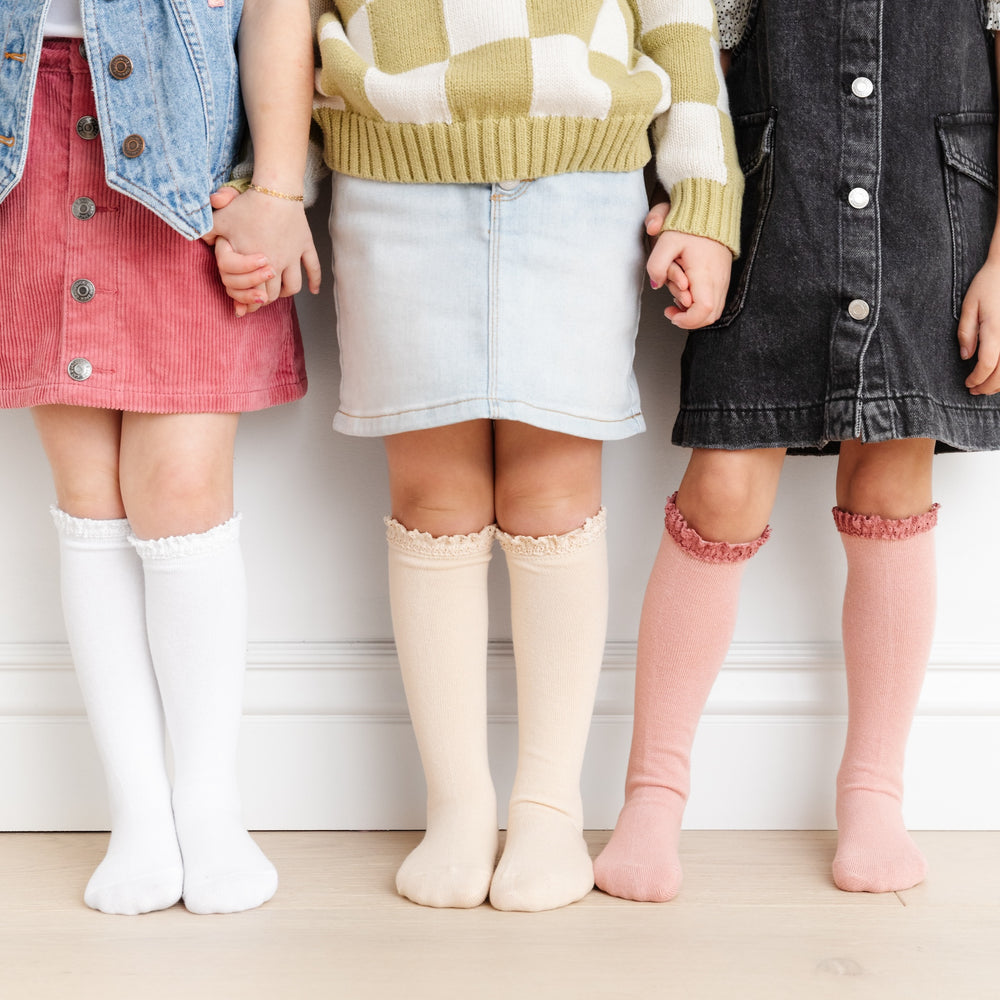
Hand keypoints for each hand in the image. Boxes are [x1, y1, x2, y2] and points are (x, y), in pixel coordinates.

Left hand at [204, 184, 320, 315]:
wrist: (275, 190)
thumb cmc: (247, 205)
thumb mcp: (221, 219)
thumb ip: (207, 231)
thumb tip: (199, 240)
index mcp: (253, 263)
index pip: (252, 293)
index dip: (247, 303)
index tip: (244, 306)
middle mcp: (275, 264)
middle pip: (272, 294)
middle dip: (265, 299)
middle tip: (260, 299)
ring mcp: (292, 256)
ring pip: (292, 286)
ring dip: (286, 293)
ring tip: (280, 292)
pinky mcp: (305, 246)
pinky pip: (313, 268)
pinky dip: (315, 281)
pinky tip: (314, 290)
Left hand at [646, 208, 732, 328]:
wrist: (711, 212)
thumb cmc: (689, 226)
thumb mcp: (666, 241)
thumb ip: (657, 265)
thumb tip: (656, 284)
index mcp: (705, 274)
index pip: (703, 310)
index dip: (687, 320)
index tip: (672, 315)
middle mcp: (718, 280)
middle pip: (710, 316)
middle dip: (689, 321)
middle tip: (671, 312)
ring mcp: (723, 280)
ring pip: (713, 311)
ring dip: (693, 313)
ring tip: (676, 302)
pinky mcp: (723, 278)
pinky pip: (715, 301)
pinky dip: (700, 304)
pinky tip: (686, 293)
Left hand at [958, 254, 999, 394]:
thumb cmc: (990, 284)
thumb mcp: (969, 304)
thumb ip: (966, 332)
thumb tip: (965, 357)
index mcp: (996, 330)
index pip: (987, 365)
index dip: (976, 379)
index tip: (967, 384)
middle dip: (988, 387)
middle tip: (975, 391)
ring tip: (988, 386)